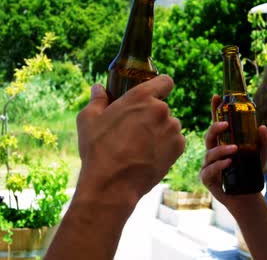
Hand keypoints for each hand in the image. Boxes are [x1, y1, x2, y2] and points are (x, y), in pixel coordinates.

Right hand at [75, 75, 185, 208]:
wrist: (112, 184)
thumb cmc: (97, 150)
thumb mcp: (88, 120)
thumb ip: (97, 100)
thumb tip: (98, 88)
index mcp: (141, 97)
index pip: (165, 81)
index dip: (160, 87)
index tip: (152, 95)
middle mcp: (161, 109)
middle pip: (162, 107)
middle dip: (151, 116)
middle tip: (134, 130)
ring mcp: (172, 129)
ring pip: (169, 125)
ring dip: (159, 131)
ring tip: (139, 147)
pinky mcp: (178, 148)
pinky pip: (175, 142)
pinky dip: (165, 147)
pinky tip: (148, 156)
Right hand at [201, 94, 266, 212]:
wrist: (246, 197)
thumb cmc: (249, 174)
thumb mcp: (259, 156)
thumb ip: (262, 143)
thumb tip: (262, 127)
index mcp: (223, 143)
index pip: (218, 124)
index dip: (215, 110)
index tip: (216, 96)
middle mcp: (213, 152)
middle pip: (209, 136)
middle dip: (215, 128)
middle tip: (226, 124)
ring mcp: (209, 165)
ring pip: (210, 153)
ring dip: (221, 150)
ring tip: (235, 149)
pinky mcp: (207, 178)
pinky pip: (209, 170)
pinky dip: (219, 166)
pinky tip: (228, 163)